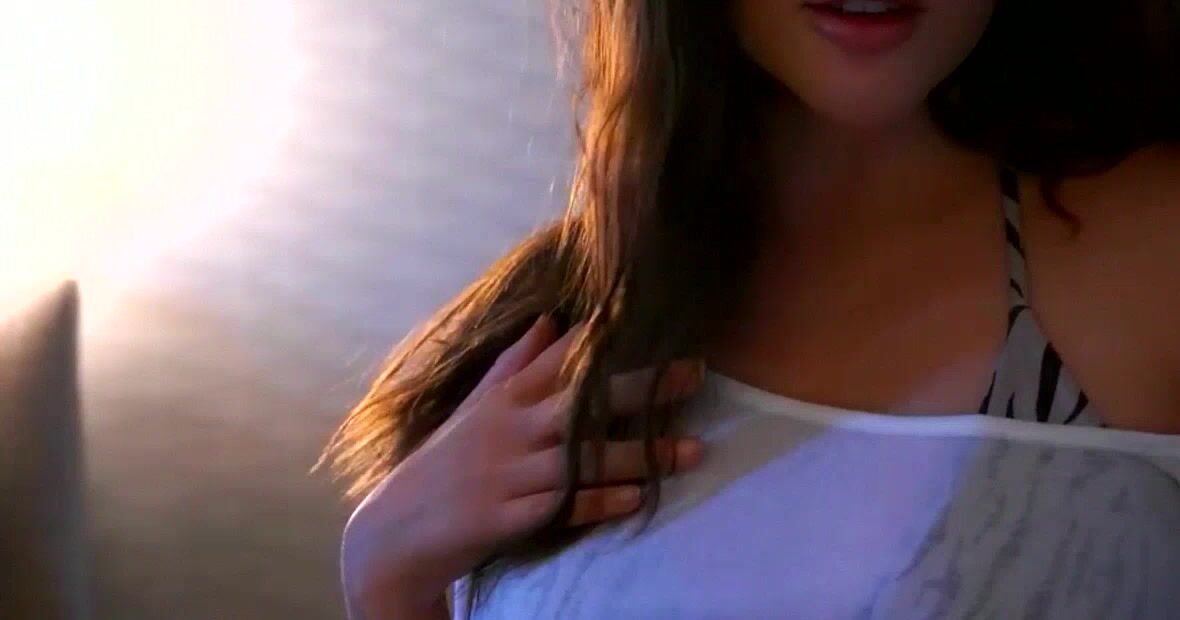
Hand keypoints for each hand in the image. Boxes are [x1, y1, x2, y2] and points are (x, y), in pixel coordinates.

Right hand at [340, 316, 704, 616]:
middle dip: (642, 387)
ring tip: (692, 451)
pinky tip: (637, 498)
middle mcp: (509, 430)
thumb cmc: (444, 463)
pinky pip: (563, 507)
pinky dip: (600, 502)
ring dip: (641, 455)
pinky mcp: (505, 518)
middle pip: (583, 401)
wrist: (395, 532)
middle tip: (695, 374)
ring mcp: (507, 474)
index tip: (649, 316)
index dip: (605, 337)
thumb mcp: (476, 407)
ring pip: (583, 458)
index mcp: (504, 399)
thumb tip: (549, 319)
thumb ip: (515, 364)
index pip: (560, 358)